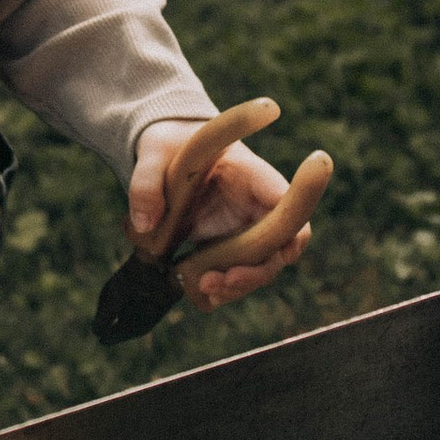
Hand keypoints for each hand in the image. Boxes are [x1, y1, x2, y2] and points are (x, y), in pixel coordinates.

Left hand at [129, 104, 333, 312]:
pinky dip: (226, 288)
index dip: (293, 228)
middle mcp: (257, 204)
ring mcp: (246, 227)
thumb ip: (146, 182)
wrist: (167, 156)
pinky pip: (239, 271)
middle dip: (257, 271)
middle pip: (279, 244)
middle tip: (222, 282)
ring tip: (205, 289)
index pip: (285, 200)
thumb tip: (145, 222)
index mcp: (250, 173)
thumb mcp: (153, 153)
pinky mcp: (231, 245)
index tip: (285, 253)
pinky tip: (203, 293)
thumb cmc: (170, 146)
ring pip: (261, 265)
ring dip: (239, 285)